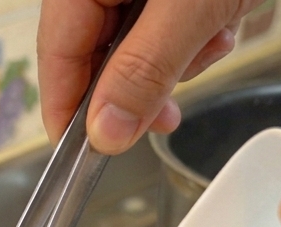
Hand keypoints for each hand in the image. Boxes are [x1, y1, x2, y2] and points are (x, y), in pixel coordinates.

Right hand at [37, 0, 262, 153]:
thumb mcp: (190, 5)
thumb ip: (143, 71)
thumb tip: (105, 136)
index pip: (57, 56)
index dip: (69, 113)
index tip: (84, 157)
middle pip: (96, 52)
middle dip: (138, 84)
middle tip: (166, 116)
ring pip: (136, 40)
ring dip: (177, 55)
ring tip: (215, 34)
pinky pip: (167, 19)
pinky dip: (197, 29)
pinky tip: (224, 16)